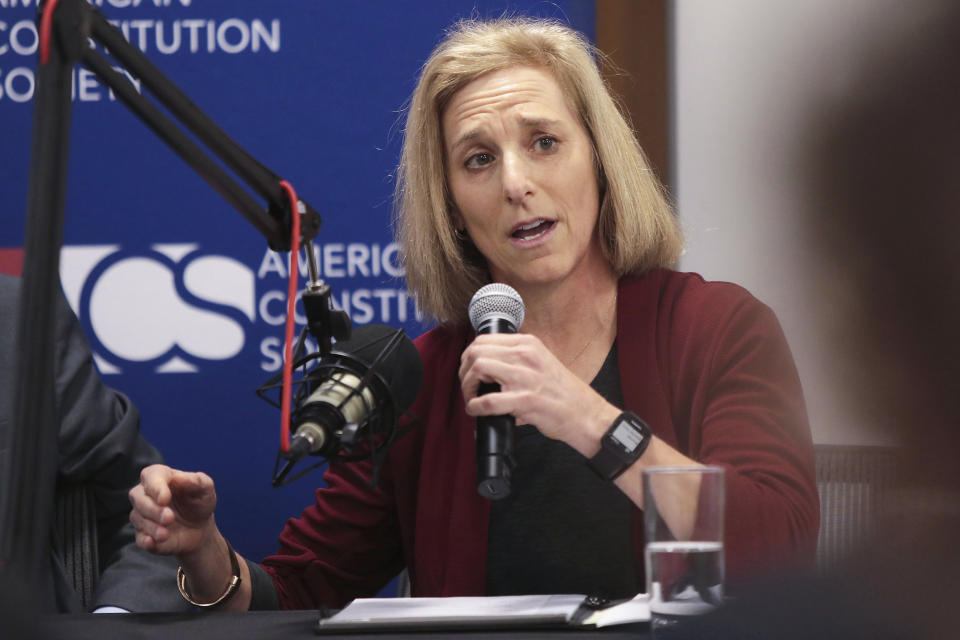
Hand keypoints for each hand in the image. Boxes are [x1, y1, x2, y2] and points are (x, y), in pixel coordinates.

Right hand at [128, 464, 217, 556]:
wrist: (200, 528)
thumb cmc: (200, 502)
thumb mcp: (206, 489)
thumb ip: (196, 481)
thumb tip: (178, 478)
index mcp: (161, 477)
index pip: (150, 475)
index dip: (155, 487)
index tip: (165, 499)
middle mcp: (146, 494)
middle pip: (138, 497)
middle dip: (153, 509)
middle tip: (169, 518)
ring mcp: (142, 515)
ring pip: (138, 518)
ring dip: (152, 527)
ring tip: (165, 534)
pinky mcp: (144, 535)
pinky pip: (140, 538)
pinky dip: (145, 541)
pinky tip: (152, 542)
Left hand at [458, 333, 617, 455]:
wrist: (586, 414)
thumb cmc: (563, 392)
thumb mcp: (542, 361)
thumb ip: (518, 357)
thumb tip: (487, 362)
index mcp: (529, 344)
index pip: (484, 339)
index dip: (469, 355)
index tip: (468, 369)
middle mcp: (525, 356)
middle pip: (476, 351)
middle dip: (464, 370)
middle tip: (468, 385)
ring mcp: (525, 377)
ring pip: (478, 369)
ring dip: (467, 386)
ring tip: (472, 397)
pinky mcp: (525, 400)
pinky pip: (487, 401)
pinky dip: (474, 406)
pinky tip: (476, 410)